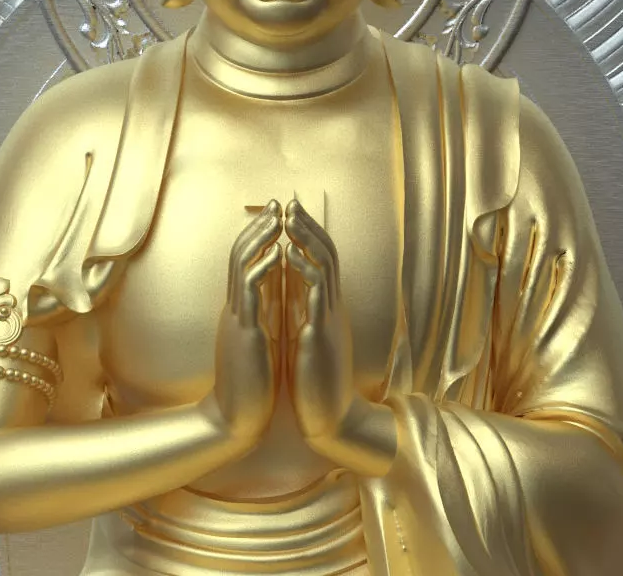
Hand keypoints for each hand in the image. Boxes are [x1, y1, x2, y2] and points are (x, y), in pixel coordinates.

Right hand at [203, 201, 284, 449]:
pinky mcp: (245, 335)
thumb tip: (270, 290)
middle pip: (239, 255)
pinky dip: (261, 272)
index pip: (245, 261)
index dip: (259, 235)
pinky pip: (249, 295)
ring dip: (259, 240)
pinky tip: (274, 256)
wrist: (235, 418)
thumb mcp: (257, 340)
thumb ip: (260, 313)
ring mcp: (237, 320)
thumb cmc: (250, 382)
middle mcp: (235, 309)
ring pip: (241, 267)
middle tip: (275, 203)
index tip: (276, 214)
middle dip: (259, 227)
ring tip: (274, 219)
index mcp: (241, 310)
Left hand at [282, 200, 361, 446]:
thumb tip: (293, 284)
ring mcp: (329, 320)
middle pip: (327, 255)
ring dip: (308, 241)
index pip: (322, 260)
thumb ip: (305, 310)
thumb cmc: (316, 380)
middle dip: (308, 228)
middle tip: (291, 204)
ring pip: (325, 269)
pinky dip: (306, 273)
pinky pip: (317, 297)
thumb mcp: (309, 336)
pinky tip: (294, 256)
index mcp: (326, 309)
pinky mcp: (321, 336)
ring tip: (291, 220)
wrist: (331, 418)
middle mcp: (331, 308)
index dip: (308, 234)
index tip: (291, 213)